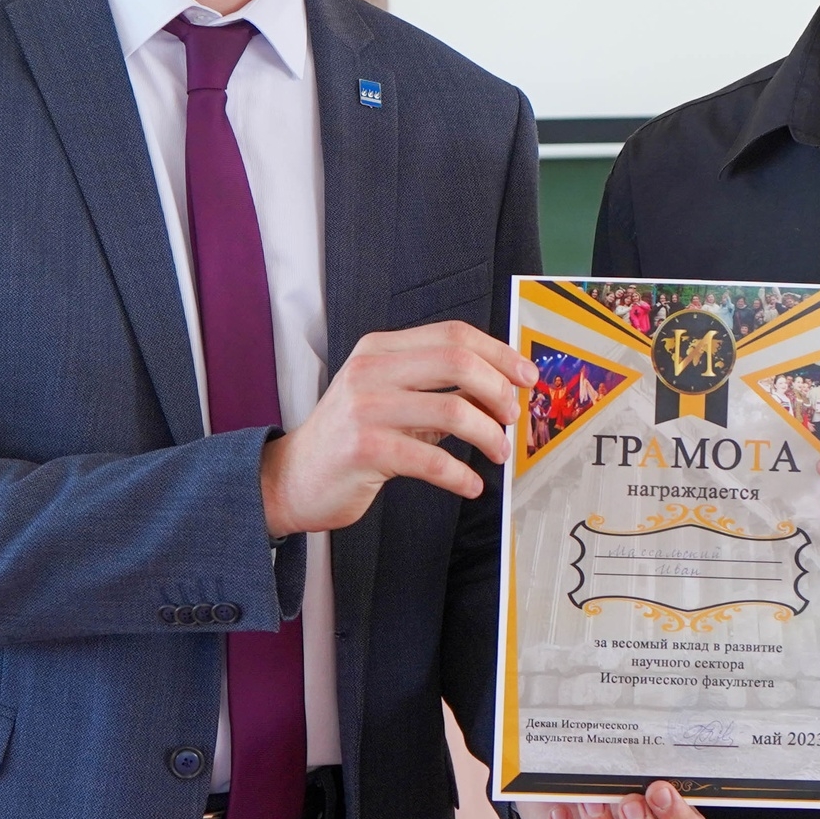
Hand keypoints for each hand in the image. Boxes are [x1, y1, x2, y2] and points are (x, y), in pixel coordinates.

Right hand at [259, 322, 534, 534]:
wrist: (292, 479)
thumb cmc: (351, 440)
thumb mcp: (392, 401)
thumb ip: (438, 390)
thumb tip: (502, 390)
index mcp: (380, 348)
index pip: (454, 334)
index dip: (499, 353)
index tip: (527, 377)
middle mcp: (370, 369)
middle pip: (458, 362)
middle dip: (499, 391)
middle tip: (513, 418)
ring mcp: (363, 408)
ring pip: (452, 411)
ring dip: (489, 436)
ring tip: (498, 453)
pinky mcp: (363, 450)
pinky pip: (431, 461)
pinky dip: (462, 475)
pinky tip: (472, 484)